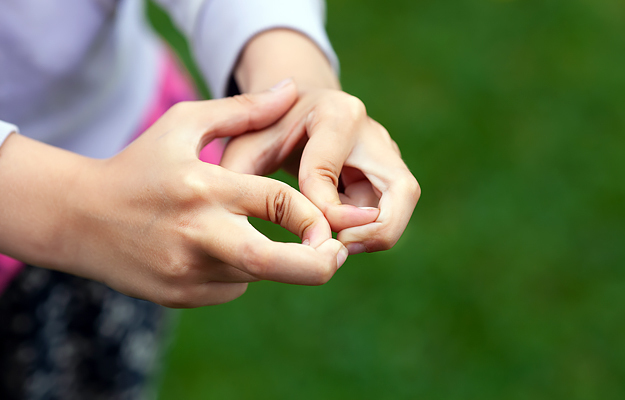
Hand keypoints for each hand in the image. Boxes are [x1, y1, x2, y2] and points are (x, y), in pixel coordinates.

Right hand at [67, 81, 347, 306]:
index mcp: (204, 186)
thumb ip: (242, 110)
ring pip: (255, 274)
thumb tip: (292, 91)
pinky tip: (211, 249)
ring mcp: (186, 271)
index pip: (278, 203)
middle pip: (272, 262)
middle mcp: (196, 233)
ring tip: (239, 230)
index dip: (316, 217)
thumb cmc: (138, 165)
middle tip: (338, 256)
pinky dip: (238, 271)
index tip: (328, 223)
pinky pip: (231, 288)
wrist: (79, 218)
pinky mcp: (179, 296)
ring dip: (269, 258)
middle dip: (319, 265)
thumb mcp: (183, 124)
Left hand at [221, 87, 419, 254]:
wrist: (299, 111)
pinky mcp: (389, 174)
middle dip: (374, 230)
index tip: (303, 227)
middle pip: (401, 190)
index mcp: (336, 114)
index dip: (316, 207)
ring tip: (334, 246)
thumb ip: (240, 175)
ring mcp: (387, 154)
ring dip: (373, 233)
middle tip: (338, 249)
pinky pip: (391, 212)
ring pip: (401, 205)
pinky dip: (369, 230)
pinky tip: (337, 236)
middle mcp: (372, 133)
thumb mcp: (248, 144)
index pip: (327, 170)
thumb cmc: (270, 130)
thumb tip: (237, 222)